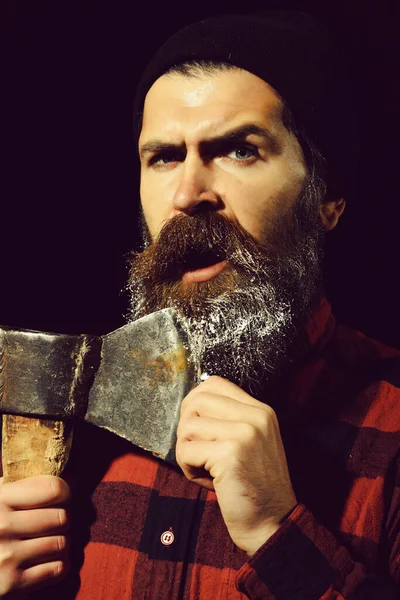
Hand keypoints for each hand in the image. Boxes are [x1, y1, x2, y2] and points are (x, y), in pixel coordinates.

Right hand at [0, 475, 70, 597]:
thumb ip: (27, 486)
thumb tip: (72, 478)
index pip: (54, 489)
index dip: (64, 492)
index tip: (61, 497)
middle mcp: (2, 527)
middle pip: (62, 517)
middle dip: (63, 520)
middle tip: (55, 523)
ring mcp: (7, 557)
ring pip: (62, 543)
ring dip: (61, 543)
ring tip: (50, 541)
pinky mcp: (11, 584)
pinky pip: (57, 568)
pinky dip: (59, 565)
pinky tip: (47, 560)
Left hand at [176, 376, 296, 556]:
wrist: (272, 524)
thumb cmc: (251, 485)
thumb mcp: (248, 442)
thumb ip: (226, 419)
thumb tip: (190, 403)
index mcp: (260, 410)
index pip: (215, 383)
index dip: (195, 402)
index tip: (196, 426)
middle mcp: (255, 416)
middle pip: (197, 400)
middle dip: (186, 427)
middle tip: (196, 450)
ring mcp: (245, 433)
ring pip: (187, 425)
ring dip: (186, 450)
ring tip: (203, 468)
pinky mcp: (230, 453)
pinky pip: (186, 450)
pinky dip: (187, 467)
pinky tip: (205, 480)